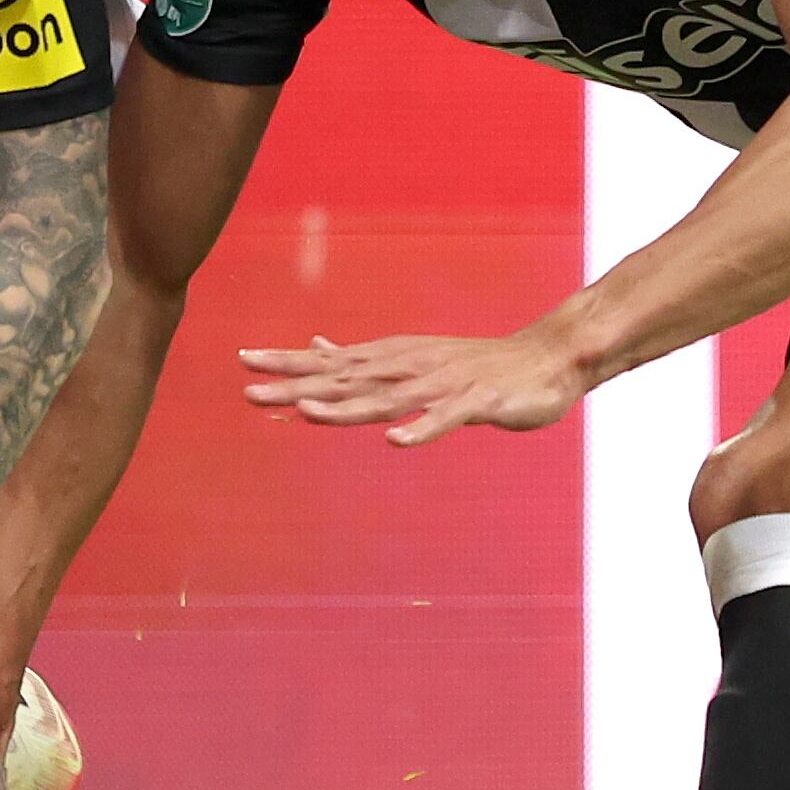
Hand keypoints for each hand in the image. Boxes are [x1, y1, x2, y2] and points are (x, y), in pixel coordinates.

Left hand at [237, 328, 588, 444]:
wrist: (547, 358)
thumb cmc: (475, 363)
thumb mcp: (410, 356)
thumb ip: (360, 358)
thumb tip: (314, 348)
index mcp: (393, 359)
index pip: (331, 362)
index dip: (287, 364)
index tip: (242, 362)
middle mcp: (410, 368)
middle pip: (346, 379)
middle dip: (298, 387)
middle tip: (249, 394)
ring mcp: (442, 385)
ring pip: (387, 398)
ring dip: (347, 408)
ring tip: (307, 415)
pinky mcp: (477, 402)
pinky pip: (445, 419)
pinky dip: (420, 428)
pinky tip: (395, 441)